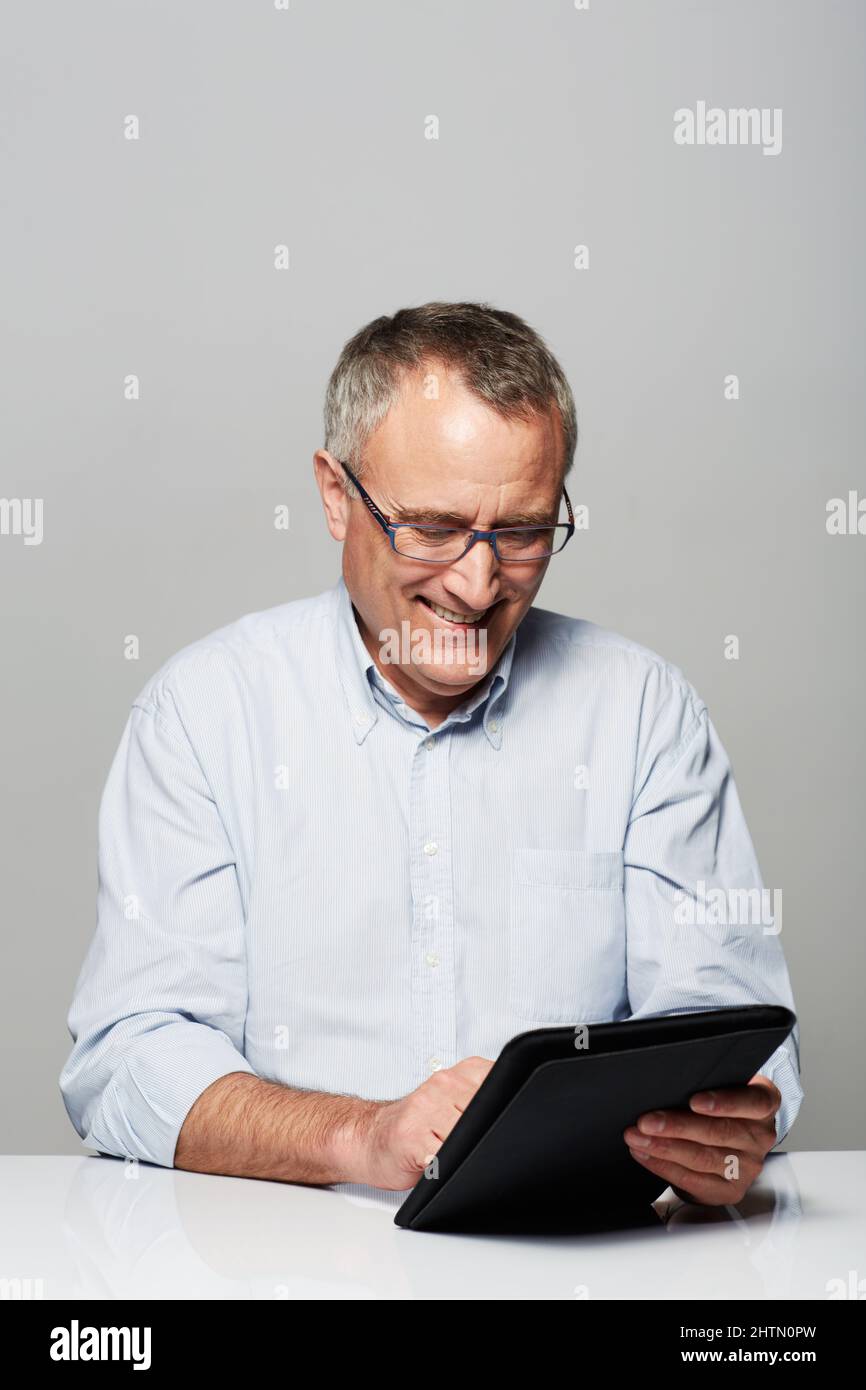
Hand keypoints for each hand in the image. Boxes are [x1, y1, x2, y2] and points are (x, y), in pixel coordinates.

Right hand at [351, 1056, 494, 1189]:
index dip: (505, 1108)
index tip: (503, 1122)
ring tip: (451, 1154)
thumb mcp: (451, 1103)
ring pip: (466, 1135)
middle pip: (486, 1112)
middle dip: (486, 1134)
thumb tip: (521, 1119)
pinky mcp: (412, 1137)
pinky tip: (438, 1165)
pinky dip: (446, 1166)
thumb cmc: (415, 1127)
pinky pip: (443, 1156)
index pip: (499, 1083)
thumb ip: (479, 1102)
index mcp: (456, 1075)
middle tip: (474, 1146)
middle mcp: (441, 1086)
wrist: (370, 1138)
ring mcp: (425, 1109)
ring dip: (465, 1151)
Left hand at [622, 1072, 781, 1205]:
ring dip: (664, 1147)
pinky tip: (645, 1154)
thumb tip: (667, 1084)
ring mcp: (748, 1167)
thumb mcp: (724, 1086)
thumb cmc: (722, 1105)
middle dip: (677, 1127)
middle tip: (646, 1121)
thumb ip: (708, 1083)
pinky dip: (663, 1166)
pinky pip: (693, 1180)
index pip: (753, 1102)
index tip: (694, 1101)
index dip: (724, 1102)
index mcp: (765, 1104)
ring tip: (638, 1137)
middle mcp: (760, 1137)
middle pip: (719, 1132)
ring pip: (702, 1158)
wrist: (733, 1140)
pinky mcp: (730, 1190)